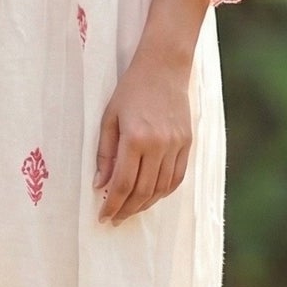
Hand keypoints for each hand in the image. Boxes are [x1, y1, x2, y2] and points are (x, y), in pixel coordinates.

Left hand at [93, 48, 192, 224]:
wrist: (163, 68)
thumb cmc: (130, 90)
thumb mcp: (109, 118)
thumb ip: (105, 154)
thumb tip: (99, 185)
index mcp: (135, 138)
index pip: (122, 184)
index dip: (112, 205)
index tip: (103, 217)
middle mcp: (158, 145)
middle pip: (143, 191)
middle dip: (127, 209)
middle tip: (115, 218)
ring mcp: (176, 145)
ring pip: (161, 188)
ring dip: (145, 204)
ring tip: (130, 210)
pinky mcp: (187, 143)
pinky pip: (177, 177)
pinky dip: (164, 192)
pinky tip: (151, 196)